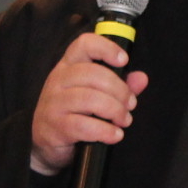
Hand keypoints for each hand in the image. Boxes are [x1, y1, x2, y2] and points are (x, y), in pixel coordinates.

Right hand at [30, 34, 149, 176]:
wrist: (45, 143)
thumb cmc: (73, 113)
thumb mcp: (95, 94)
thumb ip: (119, 85)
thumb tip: (141, 78)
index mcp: (68, 66)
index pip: (84, 44)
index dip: (106, 48)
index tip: (124, 60)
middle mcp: (58, 80)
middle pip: (93, 74)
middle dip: (120, 90)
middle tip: (130, 104)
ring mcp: (54, 103)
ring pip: (89, 99)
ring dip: (115, 110)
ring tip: (124, 120)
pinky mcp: (55, 127)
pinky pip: (84, 126)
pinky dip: (105, 131)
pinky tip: (114, 135)